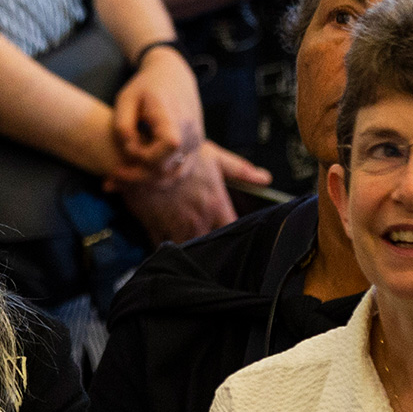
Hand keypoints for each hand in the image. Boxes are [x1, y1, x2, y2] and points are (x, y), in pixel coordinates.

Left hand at [113, 46, 204, 173]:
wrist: (173, 76)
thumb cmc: (145, 86)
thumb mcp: (126, 98)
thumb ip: (123, 124)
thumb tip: (128, 149)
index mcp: (174, 116)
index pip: (167, 146)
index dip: (145, 154)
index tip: (128, 146)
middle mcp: (191, 132)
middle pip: (168, 168)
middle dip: (138, 176)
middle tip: (112, 176)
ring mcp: (196, 143)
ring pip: (174, 176)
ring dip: (148, 182)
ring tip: (121, 178)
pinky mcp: (194, 149)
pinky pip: (178, 172)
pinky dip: (158, 177)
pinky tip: (137, 174)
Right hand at [118, 142, 270, 243]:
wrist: (146, 154)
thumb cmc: (180, 153)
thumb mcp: (215, 157)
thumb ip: (242, 170)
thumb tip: (266, 179)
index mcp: (216, 204)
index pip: (233, 230)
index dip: (234, 238)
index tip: (233, 240)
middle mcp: (199, 219)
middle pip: (211, 245)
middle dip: (211, 249)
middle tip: (211, 252)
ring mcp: (177, 225)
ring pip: (187, 249)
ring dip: (189, 252)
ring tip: (190, 257)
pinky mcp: (155, 226)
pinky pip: (161, 246)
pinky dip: (165, 250)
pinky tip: (166, 252)